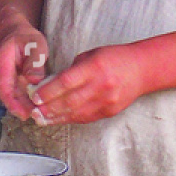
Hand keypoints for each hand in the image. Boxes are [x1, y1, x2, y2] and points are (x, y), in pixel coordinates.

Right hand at [0, 26, 49, 119]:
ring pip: (9, 97)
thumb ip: (34, 62)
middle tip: (36, 116)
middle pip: (5, 95)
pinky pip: (14, 95)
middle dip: (19, 108)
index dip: (12, 102)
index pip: (3, 86)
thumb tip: (34, 81)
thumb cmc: (26, 38)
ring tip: (37, 113)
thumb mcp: (35, 45)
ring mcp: (1, 79)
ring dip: (22, 107)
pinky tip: (35, 106)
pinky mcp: (8, 83)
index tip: (23, 113)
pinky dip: (23, 102)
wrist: (16, 34)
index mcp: (1, 62)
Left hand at [31, 44, 148, 124]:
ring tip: (40, 119)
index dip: (49, 91)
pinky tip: (57, 119)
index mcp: (95, 68)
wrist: (142, 69)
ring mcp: (107, 101)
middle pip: (70, 101)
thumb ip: (72, 70)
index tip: (35, 96)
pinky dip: (69, 119)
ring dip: (56, 117)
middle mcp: (101, 86)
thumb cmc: (115, 58)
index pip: (67, 82)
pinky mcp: (109, 112)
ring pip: (76, 113)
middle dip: (48, 108)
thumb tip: (51, 84)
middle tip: (33, 111)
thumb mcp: (91, 55)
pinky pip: (86, 118)